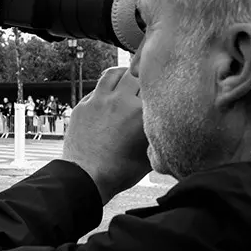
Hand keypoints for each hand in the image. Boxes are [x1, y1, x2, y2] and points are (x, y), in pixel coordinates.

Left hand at [61, 67, 150, 203]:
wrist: (86, 177)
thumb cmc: (119, 171)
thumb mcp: (149, 154)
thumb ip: (158, 134)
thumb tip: (167, 124)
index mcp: (141, 111)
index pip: (156, 85)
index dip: (161, 85)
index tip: (163, 87)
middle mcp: (121, 100)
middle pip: (137, 73)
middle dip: (144, 75)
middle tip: (147, 80)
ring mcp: (99, 101)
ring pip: (114, 73)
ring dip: (123, 74)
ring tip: (128, 78)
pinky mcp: (82, 105)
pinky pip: (96, 88)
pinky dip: (105, 89)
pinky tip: (109, 96)